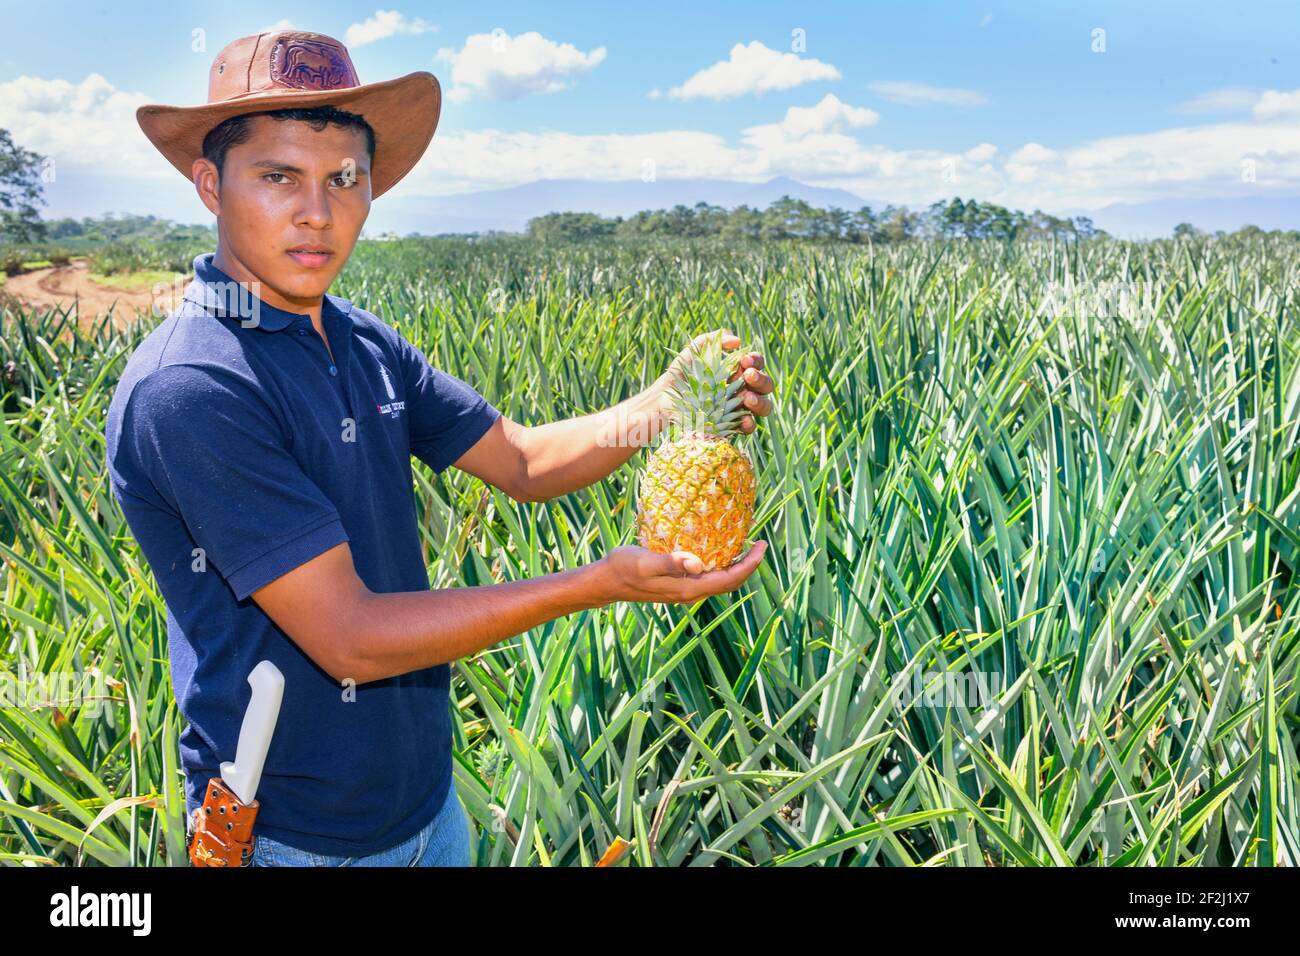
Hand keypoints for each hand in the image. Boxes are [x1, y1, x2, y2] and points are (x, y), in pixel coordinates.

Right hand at [594, 541, 767, 604]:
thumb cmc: (623, 568)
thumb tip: (699, 563)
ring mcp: (685, 591)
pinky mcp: (678, 585)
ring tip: (746, 545)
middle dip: (748, 565)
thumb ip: (672, 562)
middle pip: (730, 582)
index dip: (749, 564)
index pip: (729, 579)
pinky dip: (721, 565)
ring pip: (720, 581)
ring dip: (736, 566)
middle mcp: (690, 592)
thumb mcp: (646, 561)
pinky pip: (708, 577)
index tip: (761, 546)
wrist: (606, 582)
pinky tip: (719, 550)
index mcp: (688, 588)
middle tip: (760, 544)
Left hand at [658, 329, 775, 434]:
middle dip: (761, 379)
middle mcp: (743, 389)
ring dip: (760, 402)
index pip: (756, 364)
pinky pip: (749, 427)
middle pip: (765, 385)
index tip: (744, 360)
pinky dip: (750, 424)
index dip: (756, 360)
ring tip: (746, 399)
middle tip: (747, 376)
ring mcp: (739, 409)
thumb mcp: (693, 352)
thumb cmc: (680, 375)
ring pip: (764, 406)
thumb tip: (737, 341)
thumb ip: (712, 340)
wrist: (663, 400)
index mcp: (737, 370)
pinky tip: (744, 420)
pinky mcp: (732, 427)